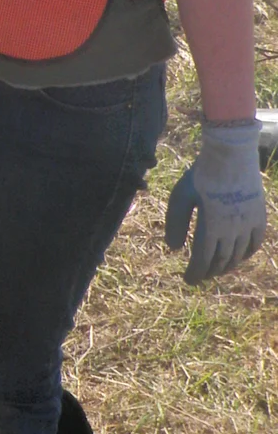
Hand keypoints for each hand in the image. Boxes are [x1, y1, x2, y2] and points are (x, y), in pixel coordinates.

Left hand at [164, 119, 265, 281]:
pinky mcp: (259, 215)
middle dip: (209, 272)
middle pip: (221, 261)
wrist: (231, 153)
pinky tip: (240, 256)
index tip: (188, 280)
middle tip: (200, 276)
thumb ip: (176, 224)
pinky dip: (247, 253)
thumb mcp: (180, 197)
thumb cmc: (201, 175)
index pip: (203, 260)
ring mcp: (249, 223)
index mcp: (212, 227)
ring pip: (239, 255)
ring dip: (227, 266)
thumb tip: (174, 249)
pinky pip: (256, 242)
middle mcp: (233, 230)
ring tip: (216, 269)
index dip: (195, 273)